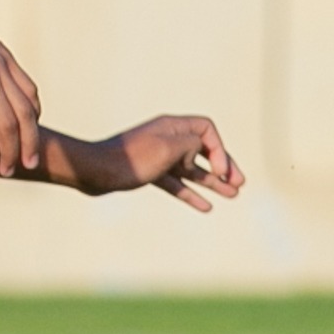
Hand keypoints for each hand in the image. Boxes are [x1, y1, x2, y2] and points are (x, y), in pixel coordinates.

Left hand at [0, 0, 42, 174]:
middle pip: (10, 123)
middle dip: (12, 152)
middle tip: (9, 169)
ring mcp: (1, 65)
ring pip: (26, 108)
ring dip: (30, 137)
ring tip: (29, 157)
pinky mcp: (7, 58)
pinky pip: (28, 88)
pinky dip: (34, 110)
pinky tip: (31, 124)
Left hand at [110, 114, 242, 211]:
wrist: (94, 171)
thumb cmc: (130, 159)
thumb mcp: (168, 148)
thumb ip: (192, 145)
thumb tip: (199, 151)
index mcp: (172, 126)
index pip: (207, 130)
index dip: (218, 150)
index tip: (218, 170)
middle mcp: (167, 138)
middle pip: (203, 150)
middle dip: (222, 167)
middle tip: (239, 184)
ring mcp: (158, 157)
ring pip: (192, 170)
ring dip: (212, 182)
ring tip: (233, 196)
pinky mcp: (149, 173)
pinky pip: (176, 183)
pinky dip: (191, 194)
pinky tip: (206, 207)